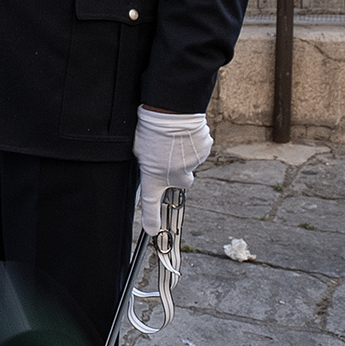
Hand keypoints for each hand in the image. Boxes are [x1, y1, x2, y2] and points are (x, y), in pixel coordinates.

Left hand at [132, 106, 209, 237]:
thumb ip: (148, 160)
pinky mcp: (204, 150)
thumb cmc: (149, 129)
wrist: (170, 115)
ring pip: (191, 158)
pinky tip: (185, 130)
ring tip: (174, 135)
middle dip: (180, 173)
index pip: (150, 203)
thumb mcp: (139, 148)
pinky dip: (194, 139)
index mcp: (154, 176)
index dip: (151, 219)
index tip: (152, 230)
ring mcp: (192, 164)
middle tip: (171, 156)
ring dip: (185, 149)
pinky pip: (200, 145)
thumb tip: (154, 160)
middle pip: (184, 180)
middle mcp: (175, 175)